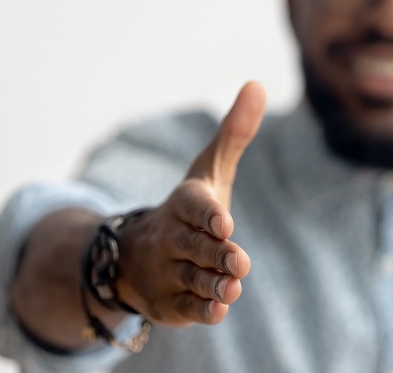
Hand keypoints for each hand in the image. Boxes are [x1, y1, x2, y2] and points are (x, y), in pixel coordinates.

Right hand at [115, 82, 264, 325]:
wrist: (135, 255)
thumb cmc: (188, 210)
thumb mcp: (209, 172)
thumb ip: (234, 134)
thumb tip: (257, 83)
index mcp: (184, 204)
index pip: (194, 206)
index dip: (208, 215)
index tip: (225, 223)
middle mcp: (171, 237)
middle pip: (194, 245)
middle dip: (215, 253)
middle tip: (238, 260)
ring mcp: (167, 271)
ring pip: (192, 278)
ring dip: (212, 283)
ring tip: (232, 287)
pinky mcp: (169, 303)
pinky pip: (185, 307)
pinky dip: (200, 310)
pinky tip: (218, 310)